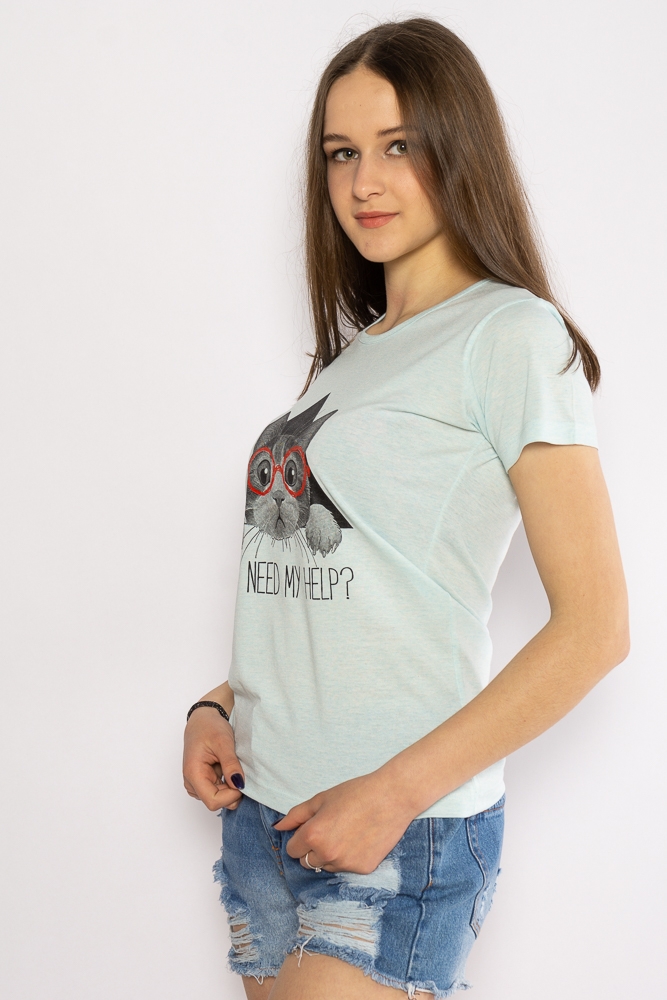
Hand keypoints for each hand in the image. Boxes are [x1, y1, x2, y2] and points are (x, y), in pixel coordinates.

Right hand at [182, 707, 244, 810]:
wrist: (202, 720)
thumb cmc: (210, 727)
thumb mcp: (223, 742)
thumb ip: (231, 764)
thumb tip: (239, 784)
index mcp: (193, 774)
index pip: (213, 802)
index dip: (231, 796)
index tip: (241, 780)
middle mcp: (192, 783)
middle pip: (217, 802)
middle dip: (232, 791)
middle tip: (239, 771)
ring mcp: (197, 784)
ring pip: (219, 799)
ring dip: (230, 788)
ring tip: (232, 767)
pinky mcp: (203, 782)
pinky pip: (219, 792)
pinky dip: (228, 784)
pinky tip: (229, 770)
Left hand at [273, 771, 415, 873]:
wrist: (392, 797)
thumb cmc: (356, 793)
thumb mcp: (321, 799)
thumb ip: (296, 815)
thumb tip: (278, 827)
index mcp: (313, 835)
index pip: (292, 850)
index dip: (300, 838)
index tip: (311, 828)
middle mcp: (327, 854)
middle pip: (307, 862)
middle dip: (313, 849)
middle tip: (331, 829)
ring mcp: (345, 864)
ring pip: (327, 866)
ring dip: (330, 855)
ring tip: (347, 832)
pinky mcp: (363, 869)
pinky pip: (347, 868)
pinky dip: (350, 857)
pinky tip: (361, 839)